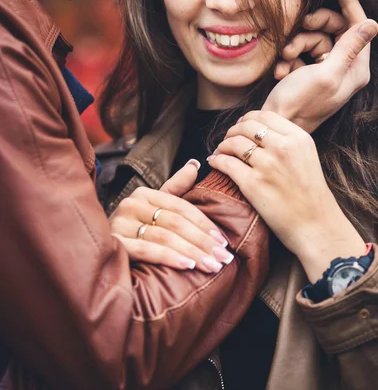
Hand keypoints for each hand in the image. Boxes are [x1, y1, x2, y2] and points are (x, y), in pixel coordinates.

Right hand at [110, 161, 232, 273]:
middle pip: (176, 222)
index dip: (205, 224)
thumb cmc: (136, 233)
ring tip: (211, 266)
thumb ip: (176, 188)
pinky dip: (170, 258)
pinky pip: (147, 250)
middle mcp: (131, 204)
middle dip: (203, 241)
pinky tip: (188, 266)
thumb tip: (195, 163)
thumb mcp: (156, 208)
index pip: (182, 207)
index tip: (224, 242)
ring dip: (192, 252)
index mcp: (144, 194)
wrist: (100, 255)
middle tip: (223, 258)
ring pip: (165, 236)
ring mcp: (121, 223)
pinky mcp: (115, 243)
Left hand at [209, 111, 364, 281]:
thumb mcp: (306, 157)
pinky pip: (226, 163)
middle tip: (227, 139)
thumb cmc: (311, 195)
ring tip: (220, 151)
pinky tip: (215, 162)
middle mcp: (283, 147)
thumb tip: (260, 131)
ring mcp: (267, 165)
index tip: (240, 126)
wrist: (316, 226)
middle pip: (247, 126)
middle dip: (232, 130)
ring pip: (233, 143)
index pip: (264, 115)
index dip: (247, 119)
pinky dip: (216, 160)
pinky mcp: (253, 184)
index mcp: (298, 138)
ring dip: (222, 145)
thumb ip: (287, 141)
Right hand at [268, 0, 377, 132]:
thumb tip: (372, 24)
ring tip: (285, 59)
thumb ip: (349, 48)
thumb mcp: (326, 73)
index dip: (349, 4)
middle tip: (299, 26)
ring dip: (295, 45)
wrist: (276, 125)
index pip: (358, 27)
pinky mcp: (309, 74)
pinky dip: (289, 59)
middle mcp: (344, 69)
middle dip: (313, 28)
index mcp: (355, 70)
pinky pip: (301, 54)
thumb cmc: (300, 103)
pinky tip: (281, 70)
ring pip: (313, 41)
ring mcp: (326, 72)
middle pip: (334, 31)